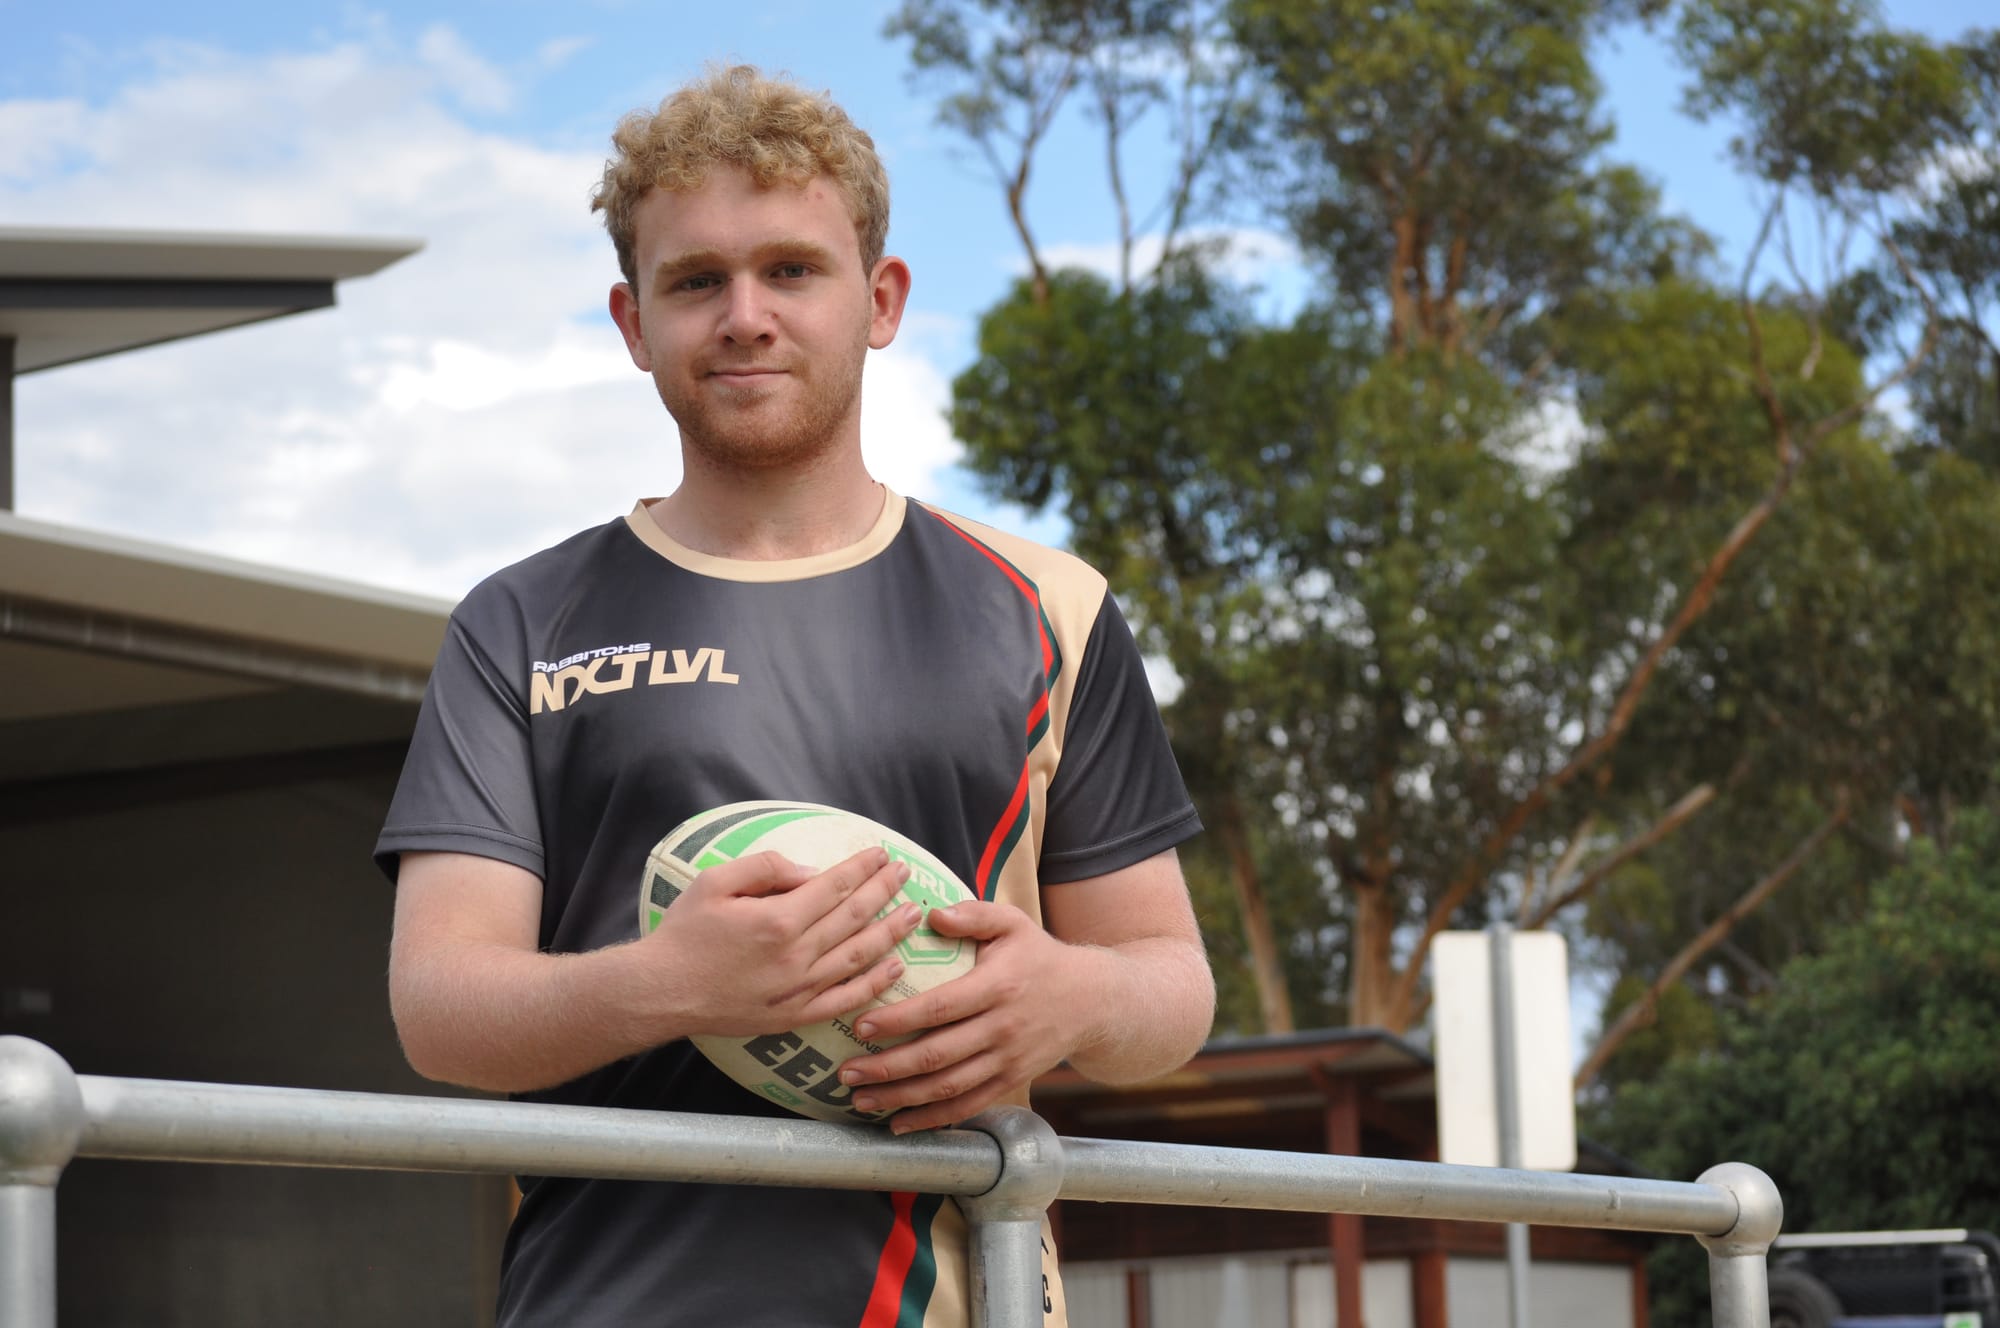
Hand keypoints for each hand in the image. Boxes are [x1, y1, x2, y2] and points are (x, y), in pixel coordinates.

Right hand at [643, 848, 923, 1038]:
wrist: (660, 992)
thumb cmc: (684, 933)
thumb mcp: (714, 882)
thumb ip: (765, 868)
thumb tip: (810, 871)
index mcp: (777, 920)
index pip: (835, 887)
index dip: (863, 868)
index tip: (882, 854)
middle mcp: (795, 956)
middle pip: (854, 918)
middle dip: (885, 892)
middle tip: (906, 873)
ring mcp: (798, 990)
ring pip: (859, 958)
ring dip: (891, 933)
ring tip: (913, 913)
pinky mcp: (794, 1016)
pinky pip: (845, 999)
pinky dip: (874, 984)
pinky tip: (894, 967)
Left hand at [832, 900, 1106, 1134]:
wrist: (1091, 1001)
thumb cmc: (1038, 956)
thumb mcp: (1012, 922)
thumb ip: (974, 914)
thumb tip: (931, 914)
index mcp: (997, 986)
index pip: (940, 1007)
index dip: (899, 1020)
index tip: (862, 1025)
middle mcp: (1002, 1028)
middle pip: (938, 1055)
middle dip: (888, 1068)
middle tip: (846, 1073)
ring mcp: (1007, 1060)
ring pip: (948, 1088)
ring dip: (901, 1099)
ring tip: (860, 1101)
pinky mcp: (1010, 1081)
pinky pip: (967, 1106)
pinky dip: (932, 1119)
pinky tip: (898, 1123)